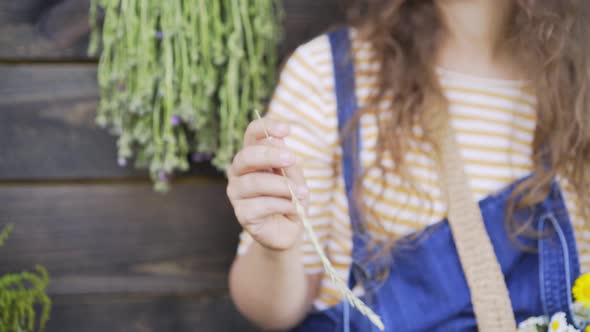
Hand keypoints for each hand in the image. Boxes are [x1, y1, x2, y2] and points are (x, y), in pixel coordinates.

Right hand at [227, 118, 308, 250]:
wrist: (290, 230)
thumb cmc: (292, 198)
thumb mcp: (296, 177)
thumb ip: (288, 162)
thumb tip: (278, 142)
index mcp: (253, 157)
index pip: (252, 134)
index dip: (266, 127)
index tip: (286, 130)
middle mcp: (239, 172)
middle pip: (246, 156)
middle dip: (270, 156)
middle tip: (292, 159)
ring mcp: (236, 193)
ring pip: (255, 182)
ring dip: (283, 186)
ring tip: (302, 193)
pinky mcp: (242, 214)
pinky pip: (261, 204)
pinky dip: (282, 204)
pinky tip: (293, 207)